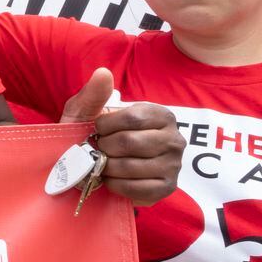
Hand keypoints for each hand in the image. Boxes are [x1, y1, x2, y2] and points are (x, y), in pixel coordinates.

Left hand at [59, 69, 182, 205]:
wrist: (96, 165)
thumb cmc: (94, 135)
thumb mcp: (87, 111)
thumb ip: (94, 93)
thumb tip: (103, 73)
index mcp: (160, 115)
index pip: (132, 118)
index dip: (105, 126)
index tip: (97, 129)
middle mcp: (174, 138)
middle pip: (129, 143)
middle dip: (104, 147)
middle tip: (99, 149)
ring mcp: (174, 165)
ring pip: (130, 167)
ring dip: (107, 167)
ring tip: (103, 163)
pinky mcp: (167, 188)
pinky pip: (136, 189)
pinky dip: (115, 185)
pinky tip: (111, 178)